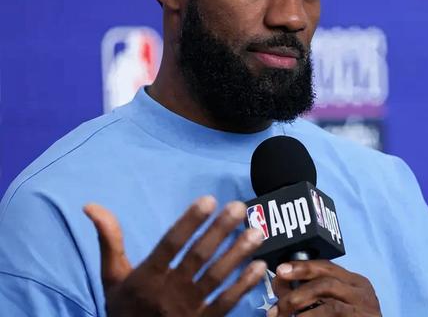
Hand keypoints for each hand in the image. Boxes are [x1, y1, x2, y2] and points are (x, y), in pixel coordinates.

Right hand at [83, 196, 266, 315]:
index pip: (170, 244)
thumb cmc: (124, 309)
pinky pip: (226, 303)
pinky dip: (243, 285)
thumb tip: (91, 205)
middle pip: (197, 257)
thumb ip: (110, 240)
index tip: (208, 199)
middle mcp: (167, 293)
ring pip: (215, 278)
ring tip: (256, 232)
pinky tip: (259, 265)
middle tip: (239, 207)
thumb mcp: (112, 277)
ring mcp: (188, 310)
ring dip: (237, 254)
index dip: (189, 222)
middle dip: (220, 230)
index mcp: (146, 278)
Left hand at [268, 260, 380, 315]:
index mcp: (355, 283)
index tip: (280, 271)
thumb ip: (312, 296)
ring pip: (327, 291)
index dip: (302, 266)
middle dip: (297, 285)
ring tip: (282, 314)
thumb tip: (280, 283)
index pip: (327, 267)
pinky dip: (310, 315)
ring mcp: (363, 305)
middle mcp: (361, 290)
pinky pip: (332, 310)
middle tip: (278, 301)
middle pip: (326, 278)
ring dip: (299, 301)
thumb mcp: (333, 307)